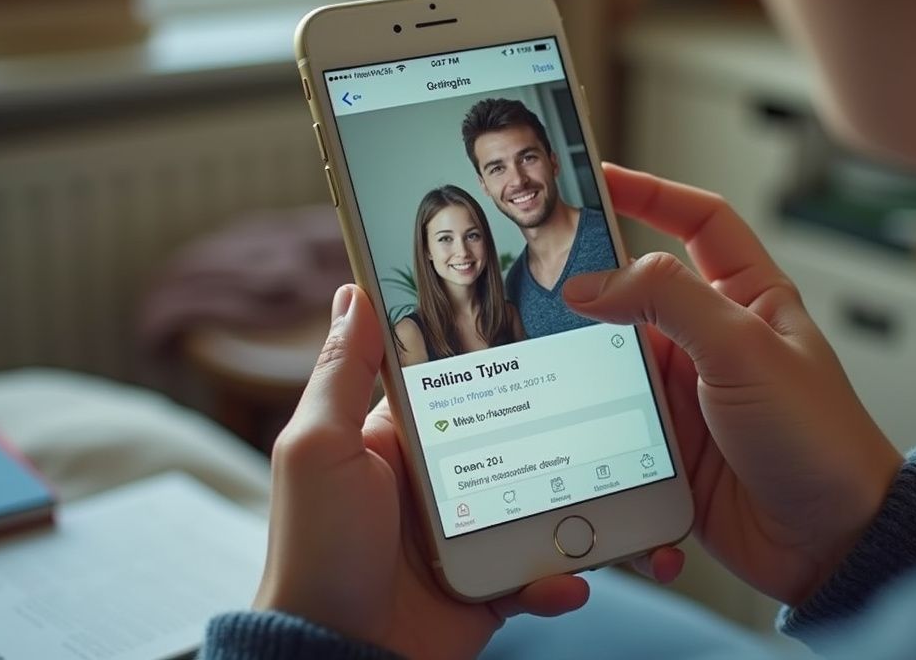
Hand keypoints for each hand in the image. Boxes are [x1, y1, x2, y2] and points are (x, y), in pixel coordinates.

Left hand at [253, 285, 587, 658]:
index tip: (542, 319)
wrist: (335, 654)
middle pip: (516, 437)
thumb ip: (341, 372)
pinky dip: (560, 576)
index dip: (492, 353)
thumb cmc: (314, 548)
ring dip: (573, 506)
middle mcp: (441, 482)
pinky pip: (543, 570)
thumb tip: (353, 292)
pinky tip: (562, 576)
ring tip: (598, 504)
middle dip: (558, 429)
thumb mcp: (319, 448)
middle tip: (601, 410)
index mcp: (400, 440)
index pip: (454, 381)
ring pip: (543, 502)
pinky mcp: (492, 584)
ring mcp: (471, 534)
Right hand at [565, 164, 902, 605]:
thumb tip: (593, 282)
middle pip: (639, 292)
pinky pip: (612, 421)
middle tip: (536, 272)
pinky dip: (588, 421)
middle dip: (591, 284)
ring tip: (537, 353)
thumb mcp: (745, 350)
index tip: (597, 177)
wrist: (831, 544)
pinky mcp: (667, 446)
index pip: (698, 222)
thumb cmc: (820, 441)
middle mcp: (716, 341)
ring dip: (583, 361)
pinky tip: (566, 422)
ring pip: (615, 359)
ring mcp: (689, 394)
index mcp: (750, 298)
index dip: (651, 193)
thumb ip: (670, 301)